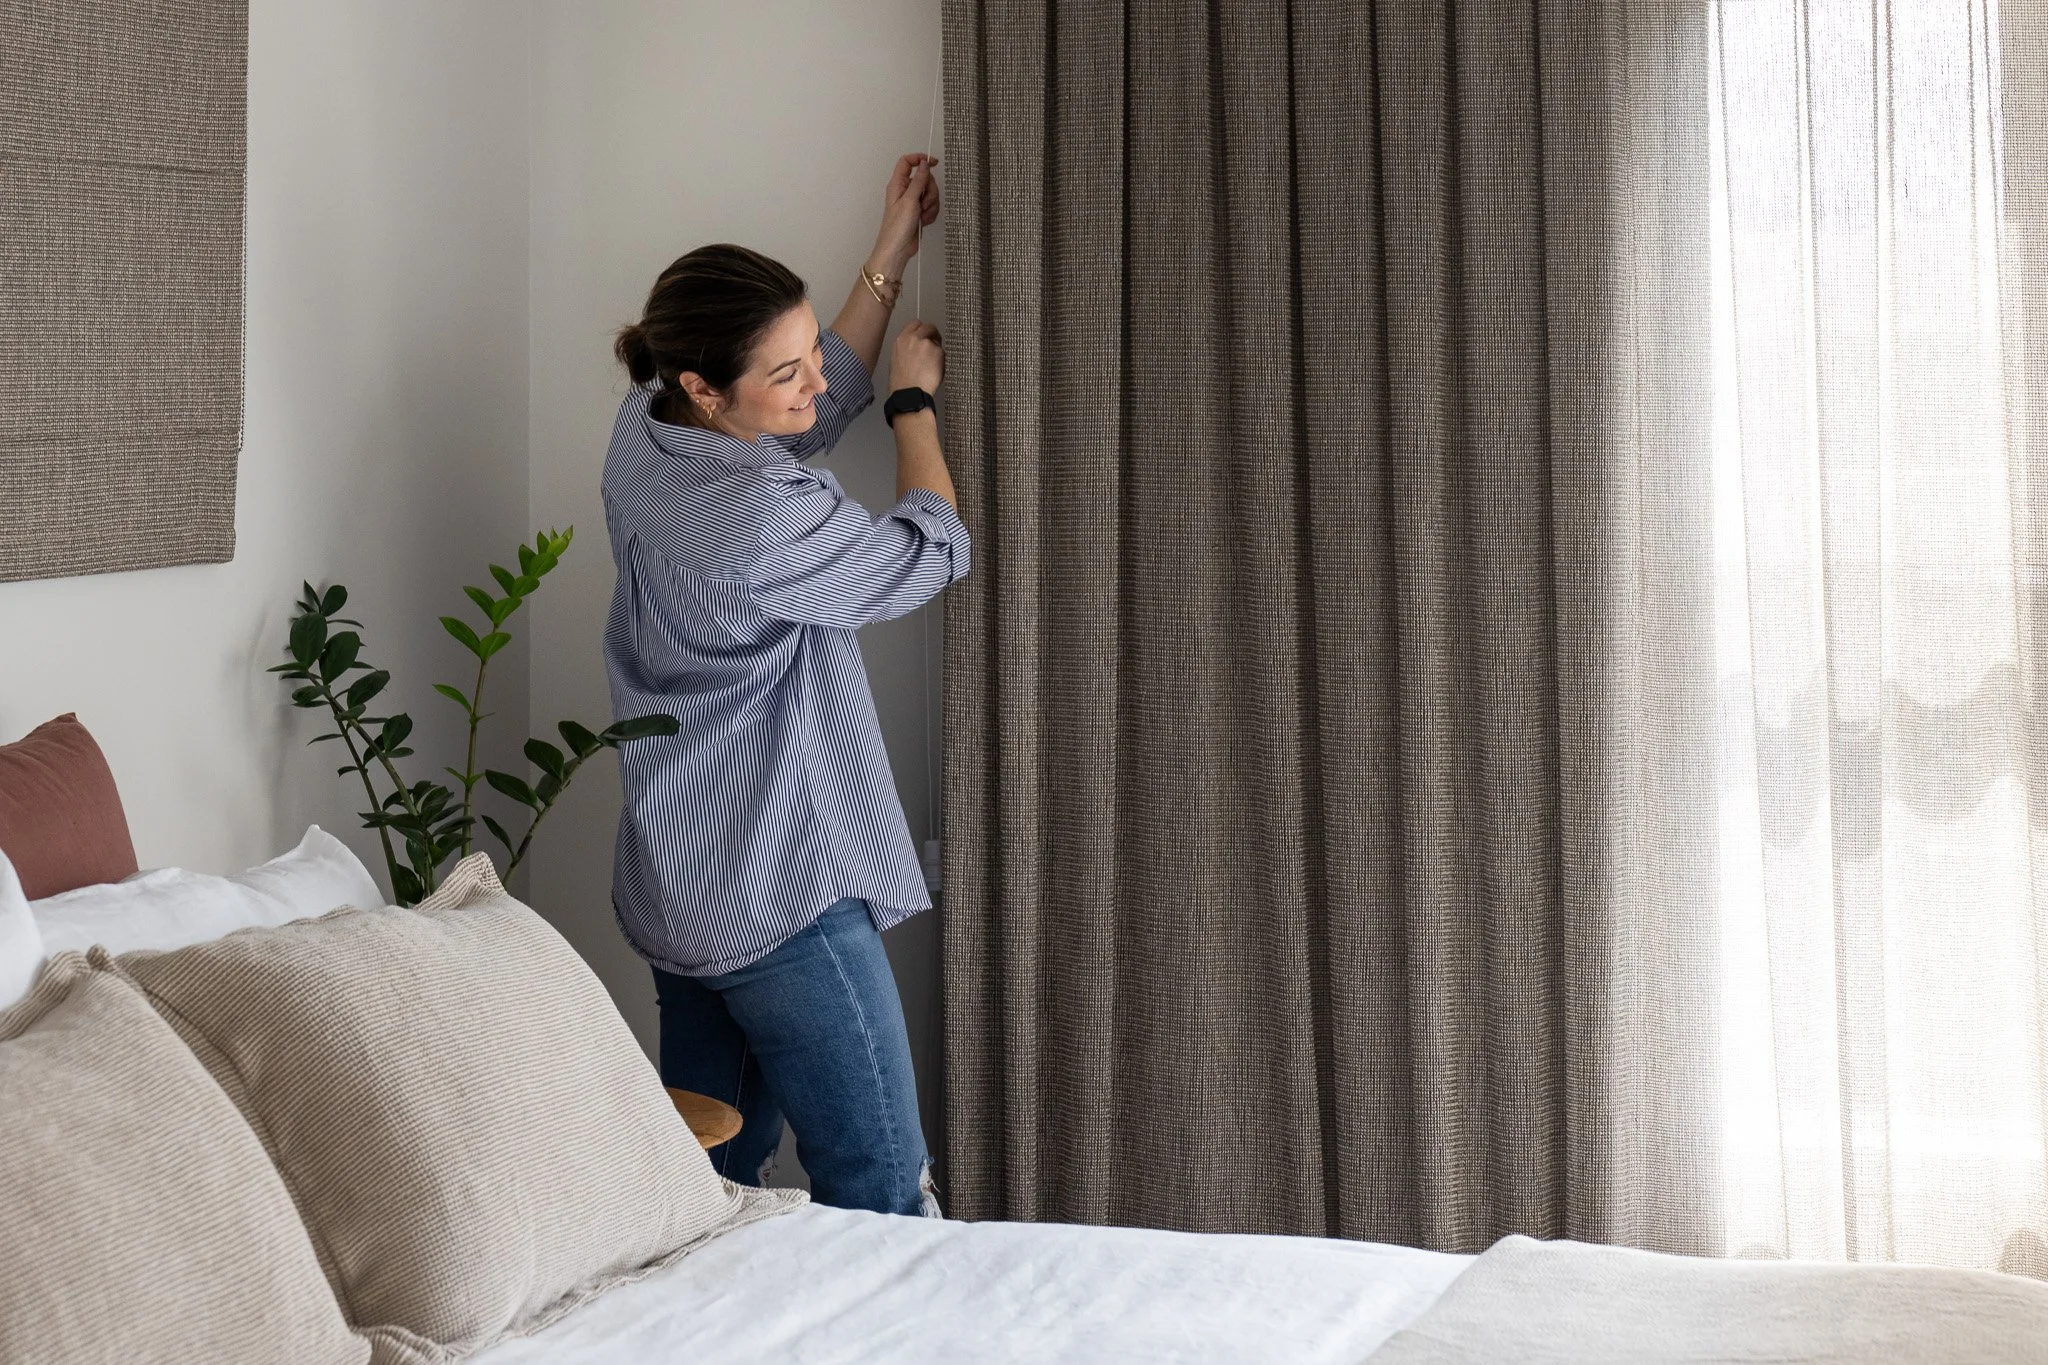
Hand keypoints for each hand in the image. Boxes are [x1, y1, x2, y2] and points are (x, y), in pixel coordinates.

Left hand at [871, 154, 940, 275]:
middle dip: (930, 190)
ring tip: (922, 214)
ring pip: (930, 193)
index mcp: (897, 184)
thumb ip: (919, 180)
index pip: (907, 162)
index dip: (920, 159)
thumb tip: (924, 164)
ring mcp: (912, 202)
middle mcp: (905, 191)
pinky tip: (924, 221)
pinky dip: (931, 213)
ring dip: (931, 204)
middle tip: (924, 201)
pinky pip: (932, 206)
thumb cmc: (896, 228)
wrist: (898, 249)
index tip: (932, 162)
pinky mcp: (919, 212)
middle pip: (924, 178)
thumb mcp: (909, 200)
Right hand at [890, 321, 943, 394]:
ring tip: (931, 366)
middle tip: (935, 344)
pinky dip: (942, 361)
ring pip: (937, 342)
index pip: (915, 324)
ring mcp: (926, 344)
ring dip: (937, 350)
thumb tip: (918, 344)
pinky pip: (943, 353)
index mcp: (901, 339)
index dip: (922, 329)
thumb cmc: (902, 381)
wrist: (909, 392)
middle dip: (933, 335)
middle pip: (929, 327)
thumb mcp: (898, 358)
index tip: (925, 335)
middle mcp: (914, 338)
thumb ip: (908, 346)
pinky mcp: (938, 351)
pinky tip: (934, 371)